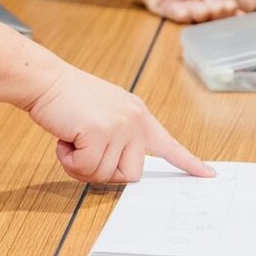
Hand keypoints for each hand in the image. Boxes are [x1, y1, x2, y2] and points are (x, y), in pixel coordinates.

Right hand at [24, 65, 215, 183]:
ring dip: (82, 165)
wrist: (46, 81)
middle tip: (85, 150)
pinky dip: (70, 161)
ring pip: (105, 175)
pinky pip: (86, 169)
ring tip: (73, 138)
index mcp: (139, 115)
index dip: (188, 163)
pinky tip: (66, 139)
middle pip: (131, 174)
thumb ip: (119, 136)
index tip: (209, 174)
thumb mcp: (105, 114)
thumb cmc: (68, 100)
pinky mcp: (100, 133)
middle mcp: (135, 120)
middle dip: (104, 171)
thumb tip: (120, 168)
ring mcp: (120, 126)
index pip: (169, 145)